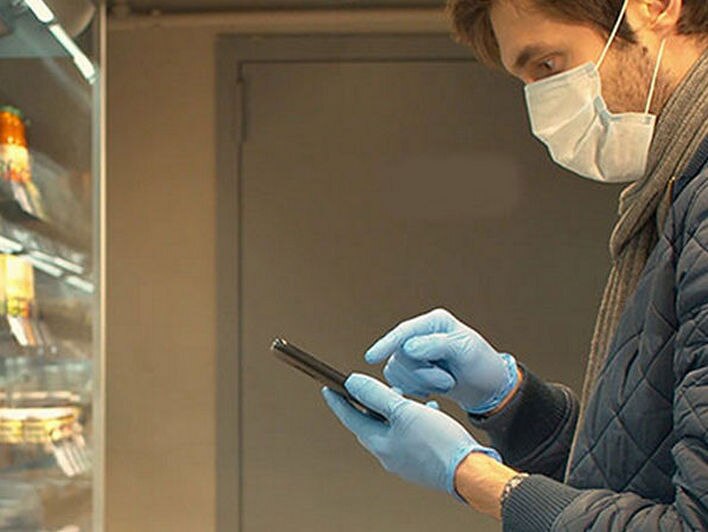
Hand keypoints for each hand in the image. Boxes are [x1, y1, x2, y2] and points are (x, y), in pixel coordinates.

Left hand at [322, 373, 500, 498]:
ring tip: (402, 395)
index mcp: (379, 443)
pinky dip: (412, 420)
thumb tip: (353, 383)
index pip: (351, 417)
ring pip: (391, 429)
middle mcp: (388, 454)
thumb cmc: (438, 441)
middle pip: (370, 424)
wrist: (469, 471)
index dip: (339, 401)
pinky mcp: (421, 460)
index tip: (328, 388)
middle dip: (368, 404)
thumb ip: (377, 395)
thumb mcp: (404, 410)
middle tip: (364, 388)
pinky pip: (409, 436)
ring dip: (393, 410)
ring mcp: (404, 459)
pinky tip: (427, 411)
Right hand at [365, 308, 518, 414]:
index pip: (404, 332)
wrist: (488, 387)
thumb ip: (436, 345)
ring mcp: (415, 352)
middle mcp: (421, 334)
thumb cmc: (481, 364)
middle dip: (422, 374)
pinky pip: (396, 380)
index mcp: (435, 322)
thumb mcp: (465, 351)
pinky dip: (412, 389)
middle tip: (447, 381)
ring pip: (396, 369)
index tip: (372, 357)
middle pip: (399, 355)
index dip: (386, 344)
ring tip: (444, 384)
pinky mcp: (412, 370)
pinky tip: (430, 392)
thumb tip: (408, 347)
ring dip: (419, 383)